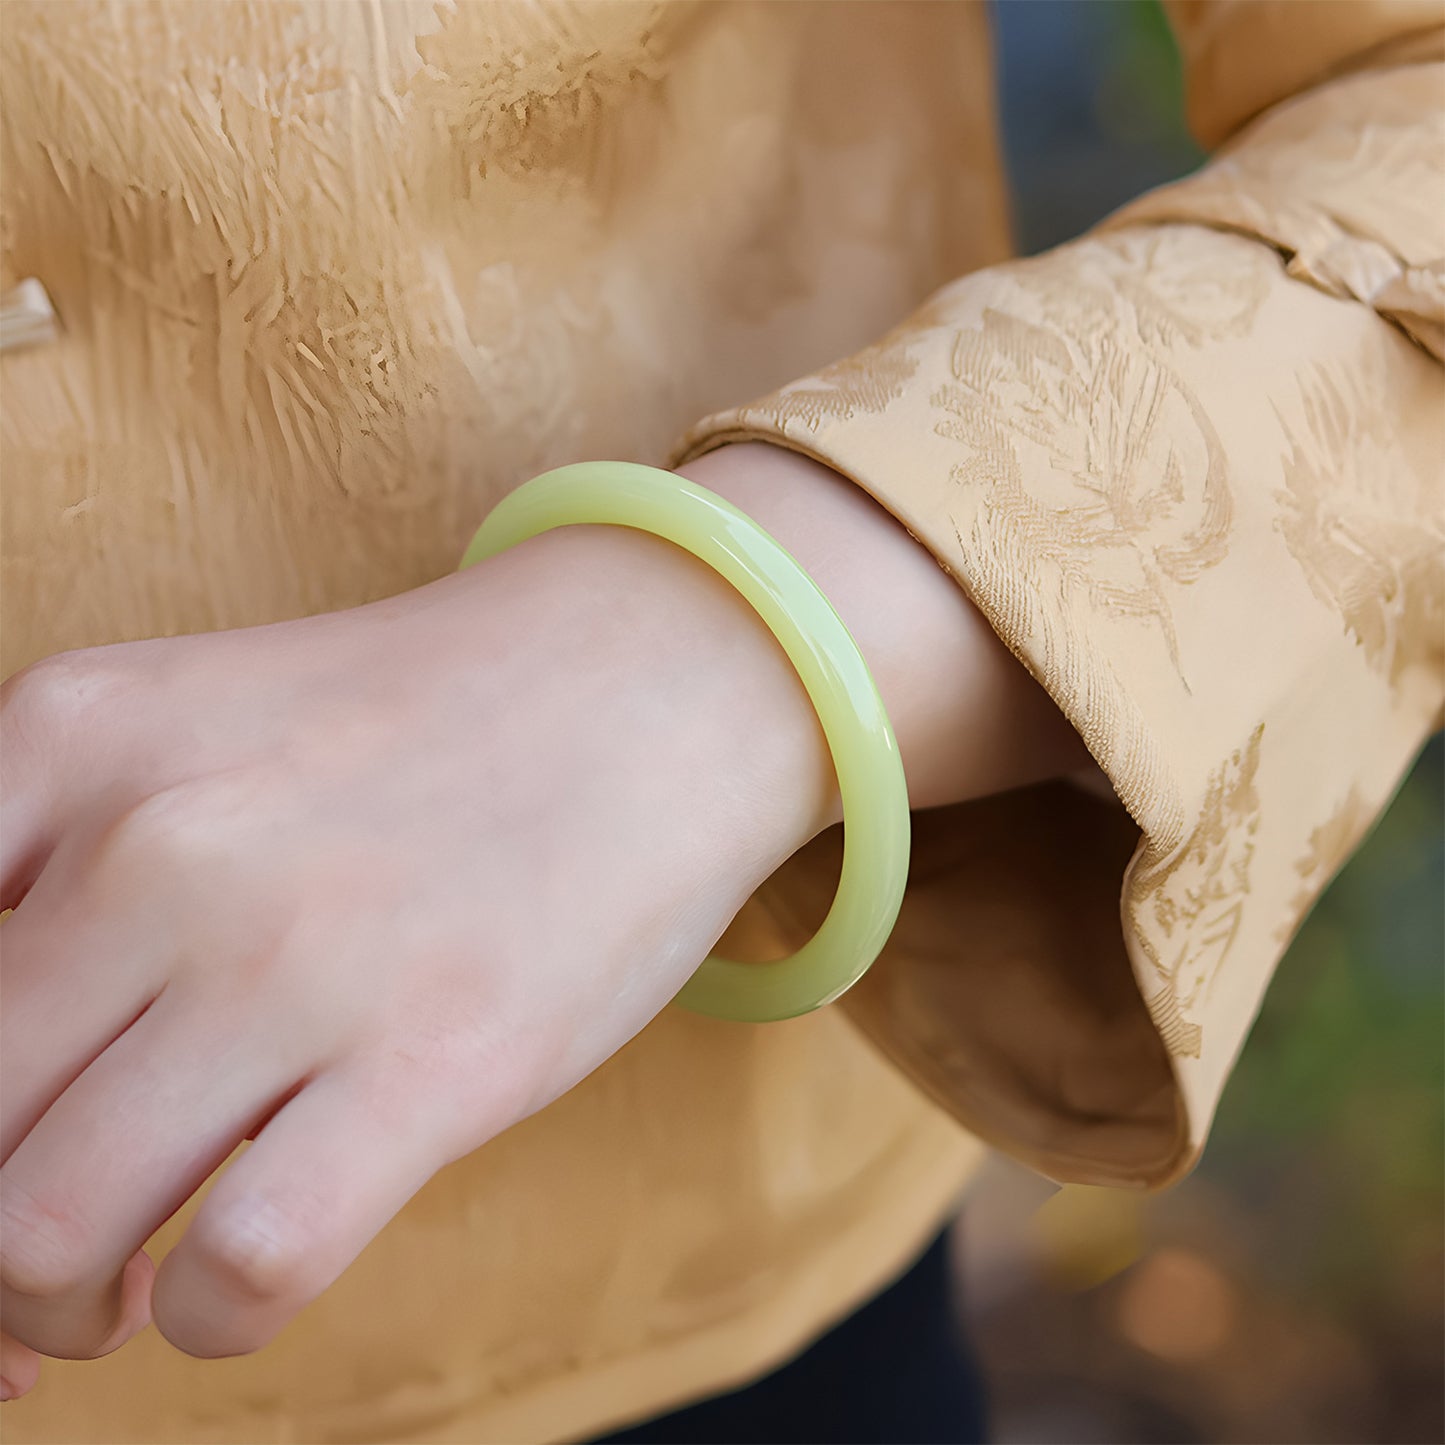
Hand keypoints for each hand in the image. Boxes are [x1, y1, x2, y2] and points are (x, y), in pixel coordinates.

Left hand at [0, 443, 1086, 1393]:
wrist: (652, 677)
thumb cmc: (429, 725)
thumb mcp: (202, 726)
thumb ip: (57, 864)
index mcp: (78, 736)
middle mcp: (161, 842)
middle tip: (34, 1275)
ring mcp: (298, 955)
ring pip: (46, 1232)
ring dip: (55, 1309)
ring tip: (123, 1287)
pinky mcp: (434, 1058)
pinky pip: (240, 1269)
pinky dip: (209, 1316)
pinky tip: (238, 1273)